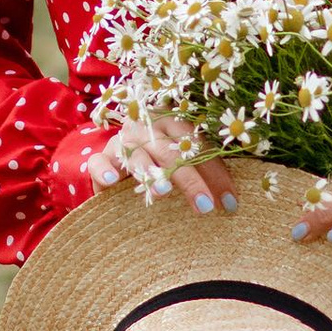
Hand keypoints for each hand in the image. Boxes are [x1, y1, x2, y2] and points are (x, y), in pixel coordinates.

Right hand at [83, 112, 237, 216]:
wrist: (118, 170)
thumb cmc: (160, 169)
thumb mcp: (182, 168)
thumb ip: (203, 176)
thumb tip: (232, 203)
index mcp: (173, 124)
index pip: (197, 144)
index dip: (216, 172)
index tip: (230, 203)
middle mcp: (147, 129)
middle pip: (170, 150)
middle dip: (190, 179)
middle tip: (205, 206)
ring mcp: (122, 142)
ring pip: (137, 155)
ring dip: (151, 172)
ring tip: (164, 191)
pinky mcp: (100, 158)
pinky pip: (99, 161)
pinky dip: (105, 169)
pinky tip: (113, 181)